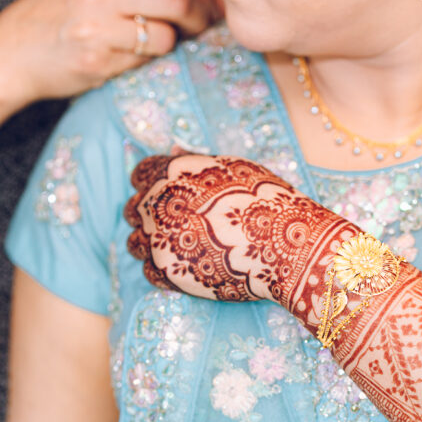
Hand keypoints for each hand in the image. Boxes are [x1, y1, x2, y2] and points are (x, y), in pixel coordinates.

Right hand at [0, 0, 218, 129]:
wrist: (9, 52)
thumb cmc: (55, 21)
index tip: (207, 5)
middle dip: (201, 17)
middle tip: (202, 30)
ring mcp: (97, 26)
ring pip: (166, 34)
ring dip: (176, 45)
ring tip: (168, 47)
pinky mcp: (96, 59)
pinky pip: (144, 61)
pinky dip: (150, 62)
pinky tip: (136, 60)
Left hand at [125, 154, 357, 325]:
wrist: (287, 244)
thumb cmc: (267, 201)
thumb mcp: (232, 167)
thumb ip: (196, 161)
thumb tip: (173, 150)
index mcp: (173, 171)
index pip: (140, 174)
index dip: (151, 186)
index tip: (168, 199)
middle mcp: (159, 201)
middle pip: (134, 209)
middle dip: (150, 217)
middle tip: (179, 228)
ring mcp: (159, 237)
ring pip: (135, 242)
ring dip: (152, 244)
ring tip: (183, 248)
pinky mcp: (166, 270)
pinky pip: (149, 272)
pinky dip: (164, 271)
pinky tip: (189, 267)